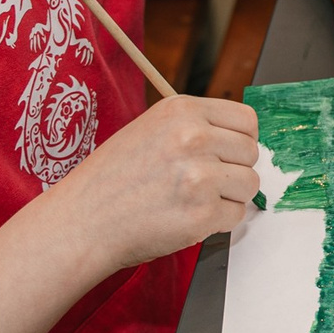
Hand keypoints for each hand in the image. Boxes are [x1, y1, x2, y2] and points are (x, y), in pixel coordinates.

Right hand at [47, 93, 262, 271]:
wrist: (82, 221)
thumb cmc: (113, 179)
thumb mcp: (151, 130)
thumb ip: (194, 128)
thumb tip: (239, 139)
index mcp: (182, 111)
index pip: (246, 119)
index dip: (240, 140)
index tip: (228, 154)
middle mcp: (193, 137)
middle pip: (251, 153)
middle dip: (234, 170)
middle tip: (203, 183)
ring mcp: (199, 176)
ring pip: (250, 184)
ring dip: (229, 197)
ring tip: (193, 200)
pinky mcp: (202, 213)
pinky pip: (236, 215)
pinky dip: (217, 222)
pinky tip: (187, 218)